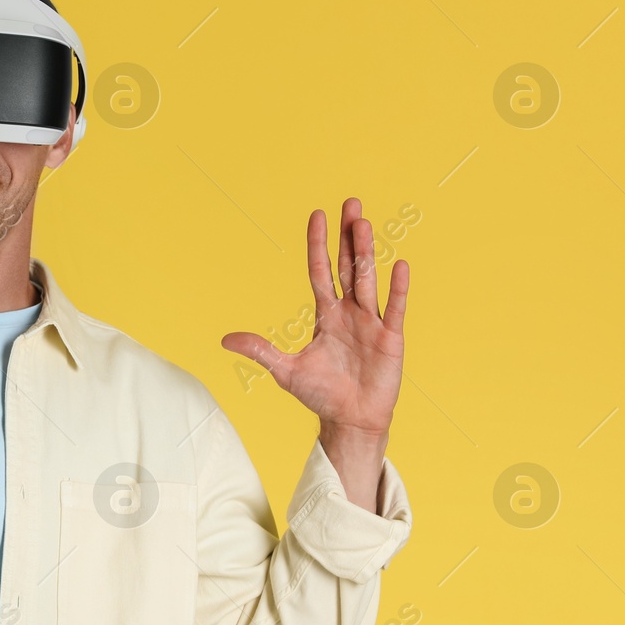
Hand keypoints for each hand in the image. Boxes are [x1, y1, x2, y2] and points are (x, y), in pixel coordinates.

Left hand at [221, 198, 409, 508]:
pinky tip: (399, 264)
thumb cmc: (320, 395)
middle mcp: (349, 313)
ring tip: (363, 223)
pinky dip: (397, 288)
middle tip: (349, 203)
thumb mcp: (285, 370)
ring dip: (365, 252)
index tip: (317, 214)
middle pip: (347, 266)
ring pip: (368, 279)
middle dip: (347, 236)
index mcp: (326, 315)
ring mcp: (371, 323)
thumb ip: (260, 351)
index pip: (320, 272)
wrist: (350, 421)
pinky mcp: (390, 339)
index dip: (318, 245)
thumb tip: (225, 339)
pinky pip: (394, 309)